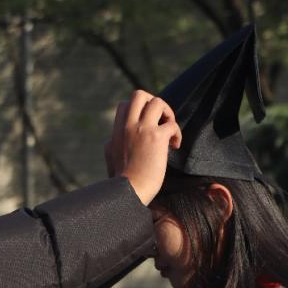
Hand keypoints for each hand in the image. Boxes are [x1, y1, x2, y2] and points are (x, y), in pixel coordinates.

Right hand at [106, 90, 181, 204]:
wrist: (129, 193)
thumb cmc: (122, 183)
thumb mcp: (111, 157)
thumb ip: (113, 144)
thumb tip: (112, 140)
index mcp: (116, 132)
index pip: (125, 105)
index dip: (140, 111)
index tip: (147, 127)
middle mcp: (127, 126)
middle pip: (139, 95)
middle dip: (153, 103)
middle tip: (160, 121)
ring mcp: (141, 130)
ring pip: (157, 101)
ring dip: (168, 113)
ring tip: (169, 131)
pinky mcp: (156, 138)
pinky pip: (172, 124)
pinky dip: (177, 133)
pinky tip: (175, 146)